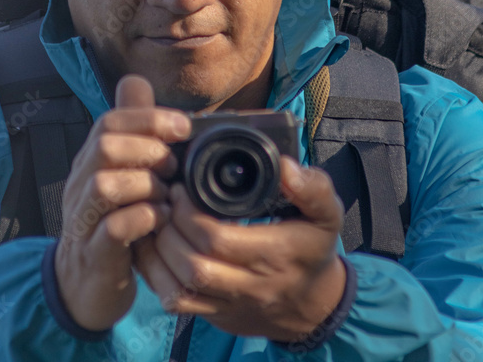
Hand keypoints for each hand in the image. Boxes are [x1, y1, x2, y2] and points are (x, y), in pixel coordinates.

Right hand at [54, 74, 191, 330]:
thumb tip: (136, 82)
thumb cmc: (112, 221)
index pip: (110, 121)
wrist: (84, 284)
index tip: (184, 126)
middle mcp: (81, 185)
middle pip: (105, 146)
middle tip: (173, 166)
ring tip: (167, 195)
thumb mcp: (121, 171)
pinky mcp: (95, 253)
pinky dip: (144, 219)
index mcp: (90, 161)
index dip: (149, 117)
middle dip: (149, 149)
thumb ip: (130, 129)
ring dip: (147, 185)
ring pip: (106, 185)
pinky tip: (160, 220)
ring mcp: (84, 219)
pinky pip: (114, 229)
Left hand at [133, 157, 345, 341]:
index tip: (181, 188)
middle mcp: (249, 285)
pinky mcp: (215, 315)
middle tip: (166, 201)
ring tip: (158, 221)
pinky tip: (155, 248)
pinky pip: (177, 303)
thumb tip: (286, 166)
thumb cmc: (314, 250)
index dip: (189, 213)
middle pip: (193, 265)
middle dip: (170, 229)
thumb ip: (312, 188)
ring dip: (159, 253)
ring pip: (179, 289)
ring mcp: (229, 305)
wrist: (314, 306)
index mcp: (274, 254)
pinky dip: (157, 275)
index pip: (217, 239)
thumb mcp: (327, 214)